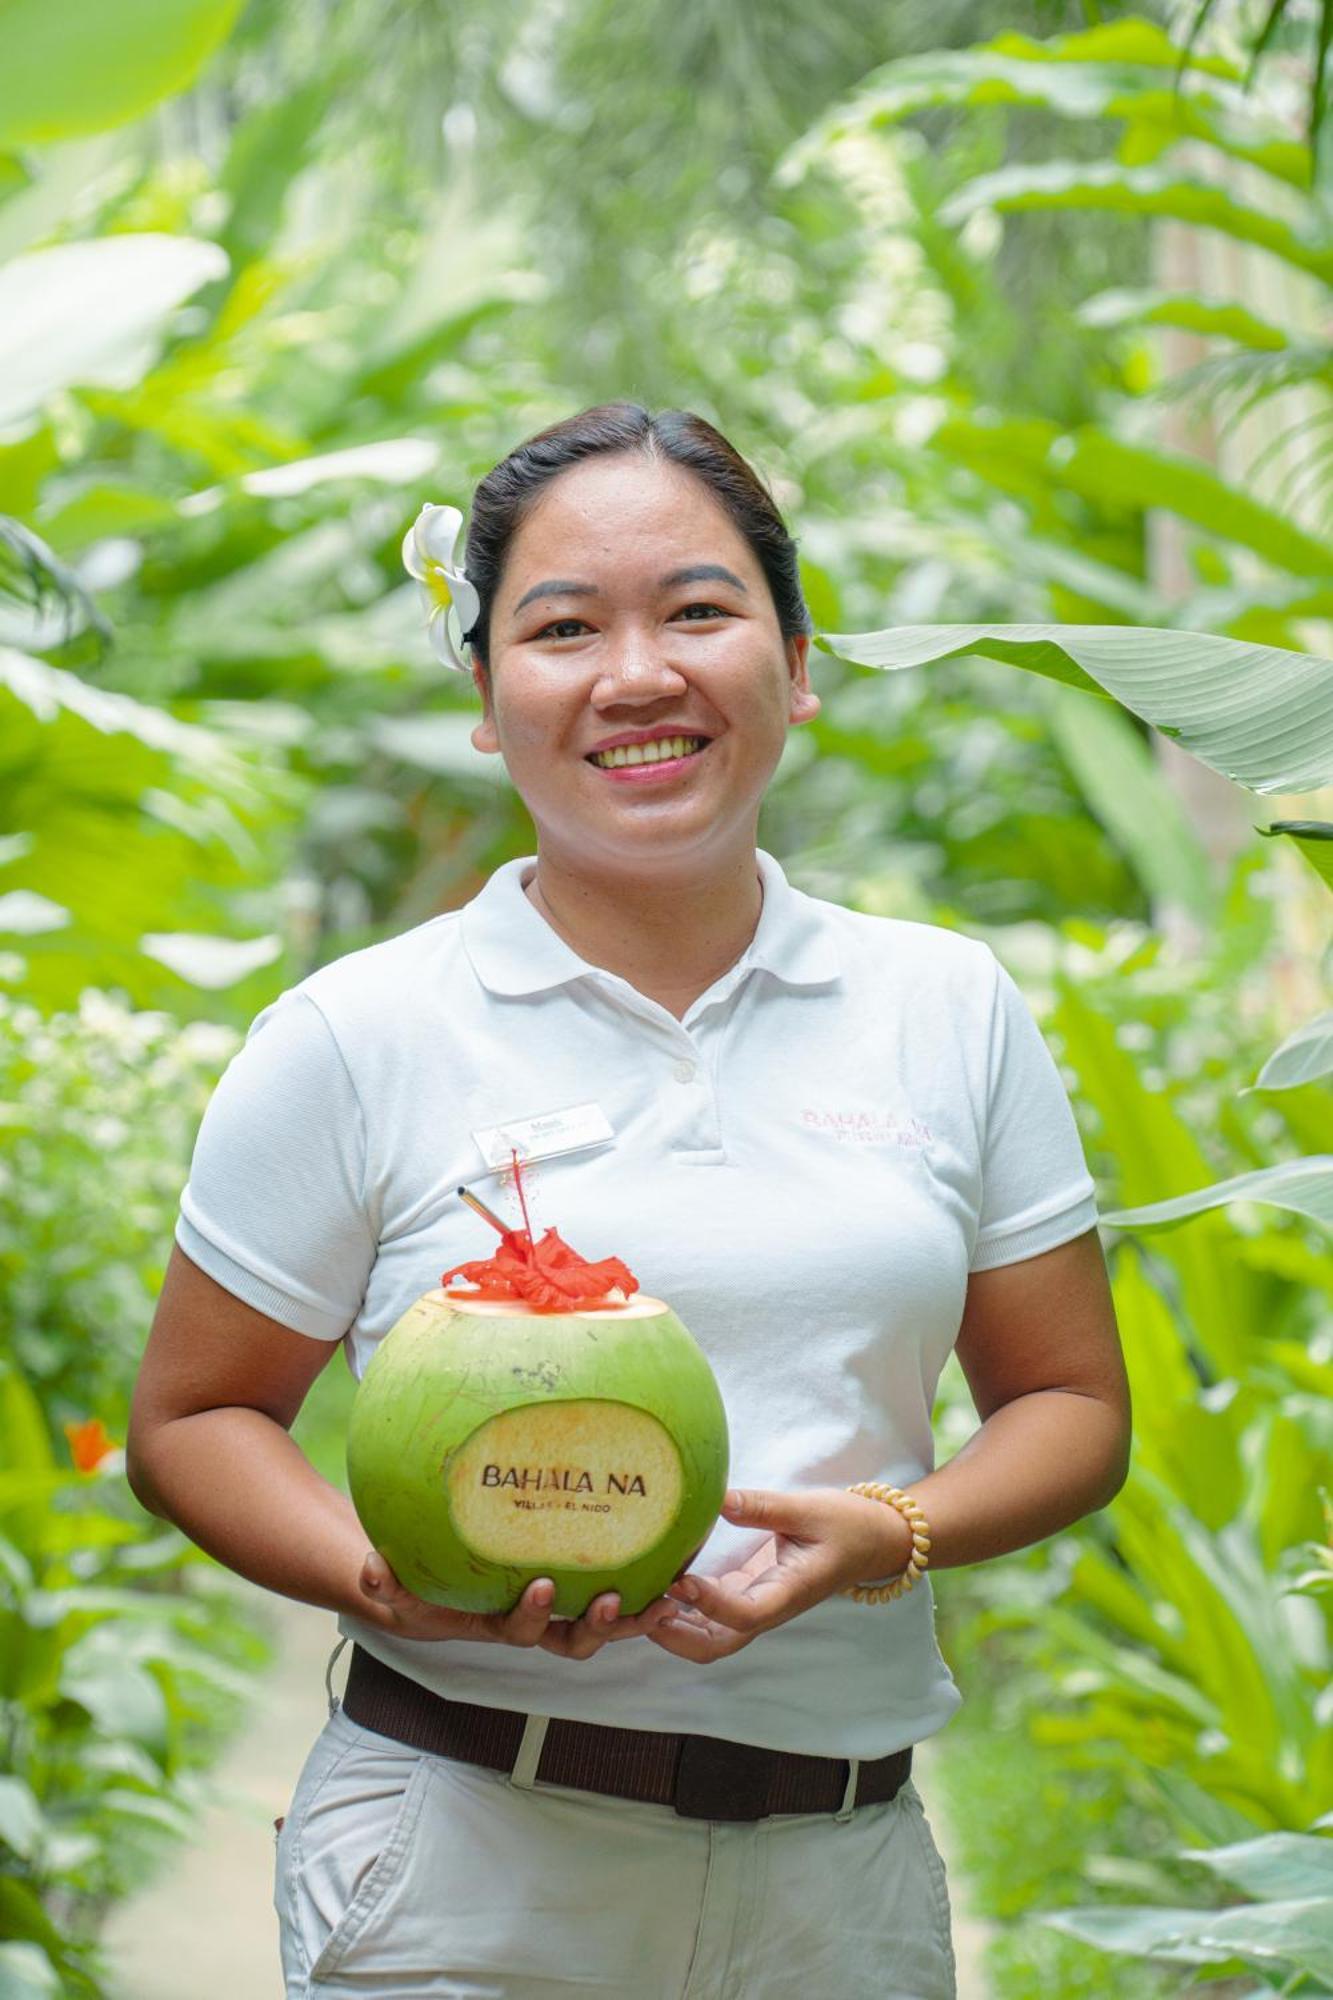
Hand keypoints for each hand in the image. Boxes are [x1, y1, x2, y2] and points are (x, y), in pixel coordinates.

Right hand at [357, 1550, 677, 1659]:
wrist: (438, 1584)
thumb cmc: (421, 1585)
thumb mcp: (399, 1587)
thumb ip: (385, 1581)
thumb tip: (370, 1569)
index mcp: (500, 1624)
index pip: (521, 1630)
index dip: (532, 1614)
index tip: (540, 1585)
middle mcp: (537, 1625)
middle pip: (574, 1640)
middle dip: (595, 1627)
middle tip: (609, 1600)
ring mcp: (562, 1610)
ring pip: (604, 1625)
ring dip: (635, 1617)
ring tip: (666, 1596)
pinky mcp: (578, 1589)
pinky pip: (618, 1594)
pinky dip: (645, 1589)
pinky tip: (675, 1559)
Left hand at [650, 1486, 912, 1663]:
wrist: (872, 1542)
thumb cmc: (846, 1525)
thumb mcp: (810, 1508)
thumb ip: (764, 1506)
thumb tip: (718, 1499)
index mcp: (789, 1592)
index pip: (745, 1614)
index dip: (711, 1604)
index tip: (680, 1580)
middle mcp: (768, 1608)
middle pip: (716, 1645)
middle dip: (675, 1636)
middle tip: (640, 1605)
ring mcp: (755, 1605)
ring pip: (708, 1637)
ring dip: (671, 1628)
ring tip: (636, 1598)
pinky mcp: (747, 1594)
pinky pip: (709, 1616)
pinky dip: (679, 1611)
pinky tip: (654, 1586)